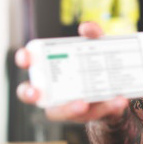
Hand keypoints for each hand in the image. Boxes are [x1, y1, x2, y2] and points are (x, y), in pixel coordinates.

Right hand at [15, 21, 129, 121]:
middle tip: (36, 93)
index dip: (24, 59)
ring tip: (84, 103)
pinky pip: (95, 114)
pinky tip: (118, 101)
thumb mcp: (99, 47)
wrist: (117, 88)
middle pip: (32, 95)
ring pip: (61, 112)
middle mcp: (52, 90)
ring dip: (70, 109)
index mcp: (50, 69)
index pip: (29, 63)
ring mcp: (68, 107)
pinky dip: (107, 108)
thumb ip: (94, 35)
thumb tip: (87, 28)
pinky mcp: (89, 115)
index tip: (26, 57)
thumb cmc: (97, 65)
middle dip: (30, 93)